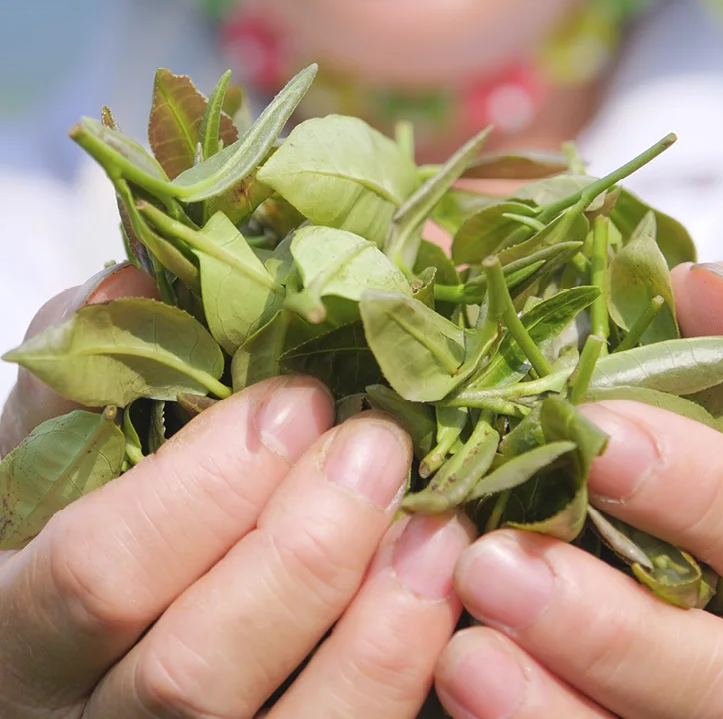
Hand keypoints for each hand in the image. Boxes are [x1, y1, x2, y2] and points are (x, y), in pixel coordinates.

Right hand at [0, 269, 472, 717]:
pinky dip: (403, 676)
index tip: (298, 401)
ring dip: (378, 629)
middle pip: (192, 674)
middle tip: (379, 446)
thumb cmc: (79, 535)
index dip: (208, 485)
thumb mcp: (54, 458)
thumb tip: (132, 282)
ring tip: (438, 521)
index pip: (102, 572)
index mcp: (19, 631)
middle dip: (303, 552)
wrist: (100, 661)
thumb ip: (83, 373)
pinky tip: (445, 593)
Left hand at [435, 261, 722, 718]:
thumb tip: (700, 278)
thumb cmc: (692, 466)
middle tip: (493, 565)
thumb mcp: (721, 413)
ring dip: (553, 700)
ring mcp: (688, 704)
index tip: (598, 436)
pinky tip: (457, 674)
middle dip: (612, 627)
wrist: (669, 552)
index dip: (704, 490)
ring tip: (459, 649)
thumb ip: (721, 351)